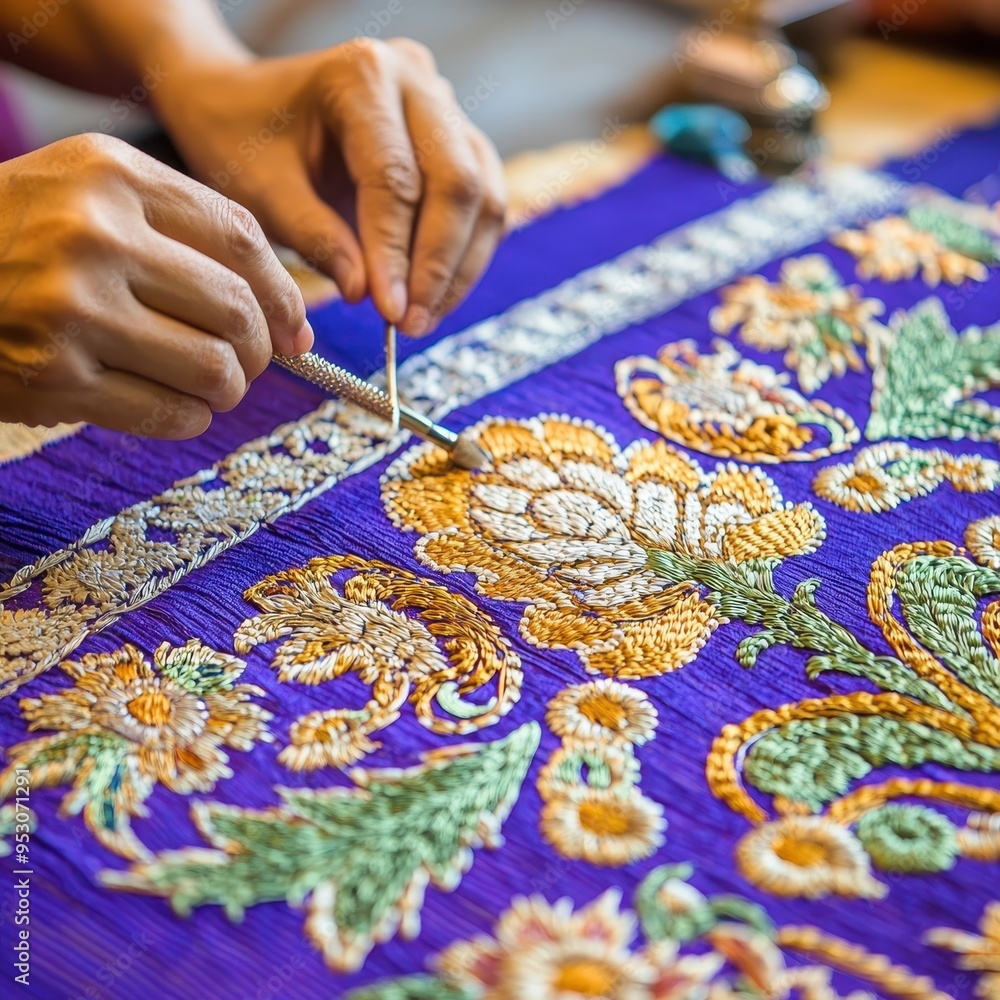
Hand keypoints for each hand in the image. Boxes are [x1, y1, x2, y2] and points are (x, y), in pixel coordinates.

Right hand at [0, 133, 310, 436]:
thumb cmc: (21, 238)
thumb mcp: (92, 196)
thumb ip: (187, 237)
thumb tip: (291, 318)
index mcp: (112, 176)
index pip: (243, 240)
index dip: (285, 294)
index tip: (296, 327)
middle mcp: (93, 236)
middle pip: (237, 310)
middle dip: (262, 350)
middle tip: (253, 363)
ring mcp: (71, 310)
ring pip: (214, 368)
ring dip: (229, 388)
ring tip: (214, 385)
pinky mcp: (54, 377)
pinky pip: (170, 413)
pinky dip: (190, 418)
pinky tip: (179, 407)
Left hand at [156, 38, 506, 336]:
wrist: (243, 106)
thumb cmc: (243, 139)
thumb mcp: (260, 189)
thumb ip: (313, 236)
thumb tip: (365, 293)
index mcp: (361, 76)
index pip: (396, 177)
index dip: (396, 253)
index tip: (389, 313)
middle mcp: (416, 81)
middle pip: (457, 183)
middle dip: (438, 265)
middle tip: (411, 324)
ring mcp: (445, 109)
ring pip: (483, 196)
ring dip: (459, 268)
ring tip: (423, 319)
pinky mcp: (460, 142)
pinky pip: (484, 205)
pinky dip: (464, 257)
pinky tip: (434, 297)